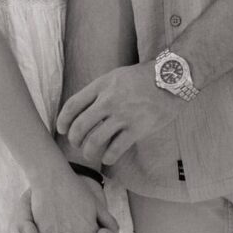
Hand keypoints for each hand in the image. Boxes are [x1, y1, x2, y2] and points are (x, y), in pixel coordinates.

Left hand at [57, 62, 183, 165]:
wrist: (170, 80)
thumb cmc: (141, 78)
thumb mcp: (115, 76)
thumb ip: (99, 91)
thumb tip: (82, 109)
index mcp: (101, 85)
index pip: (72, 105)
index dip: (62, 121)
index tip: (62, 129)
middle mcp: (109, 101)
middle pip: (80, 126)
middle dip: (73, 139)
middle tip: (76, 144)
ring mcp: (123, 116)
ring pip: (94, 141)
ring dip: (88, 151)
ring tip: (90, 153)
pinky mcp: (137, 129)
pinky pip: (115, 149)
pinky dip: (108, 157)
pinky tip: (108, 157)